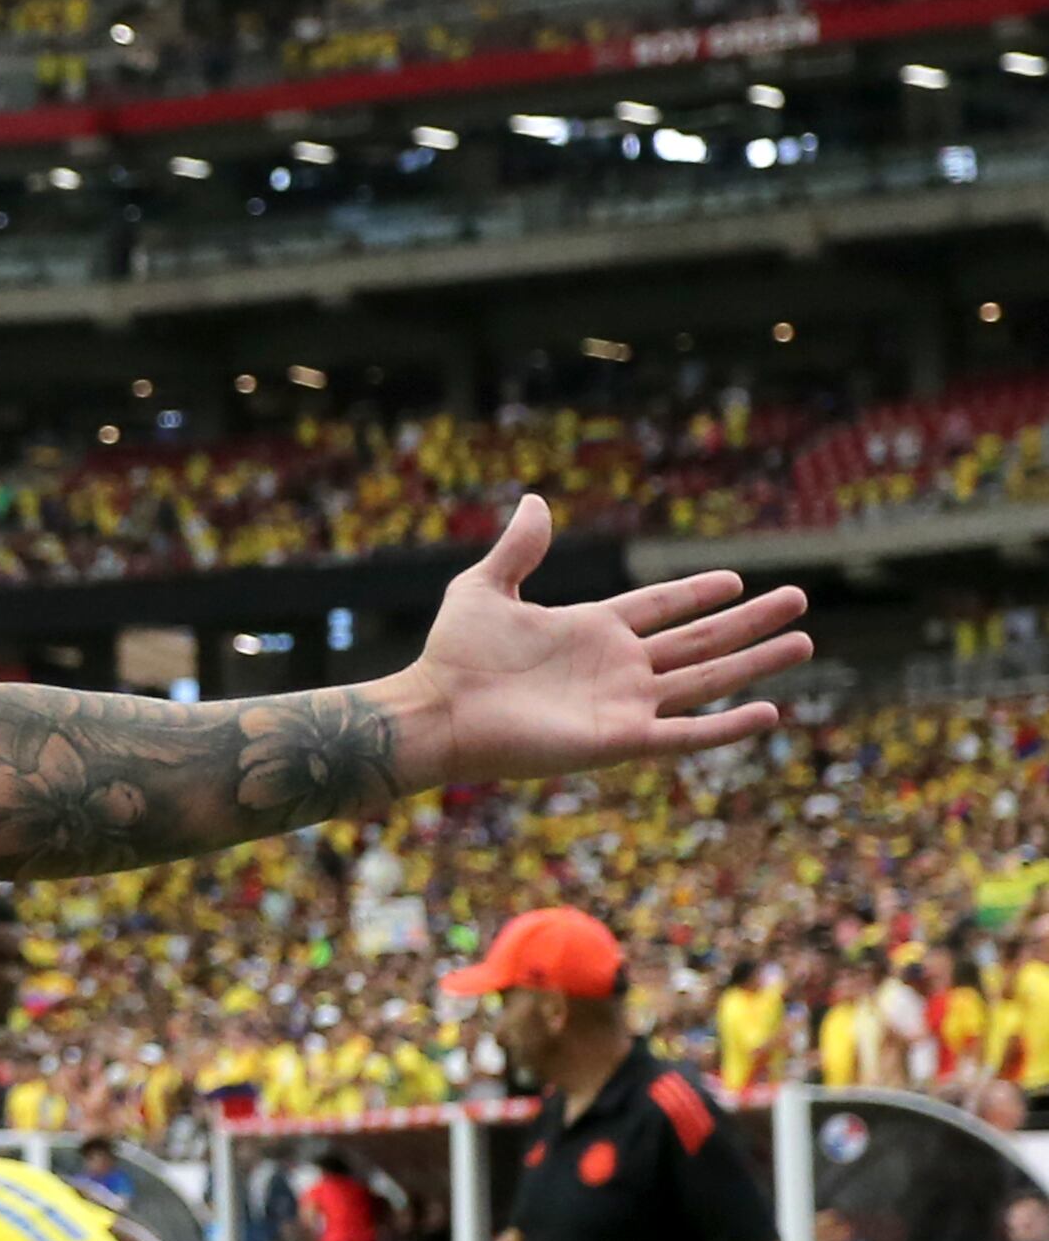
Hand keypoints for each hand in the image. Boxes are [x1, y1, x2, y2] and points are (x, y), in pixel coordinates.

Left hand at [397, 498, 806, 783]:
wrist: (436, 712)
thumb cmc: (452, 657)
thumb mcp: (484, 589)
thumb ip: (517, 549)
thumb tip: (534, 500)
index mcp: (590, 629)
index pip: (659, 607)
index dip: (696, 593)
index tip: (735, 578)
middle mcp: (616, 667)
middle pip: (698, 640)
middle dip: (749, 622)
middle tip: (798, 600)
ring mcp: (623, 704)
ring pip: (706, 680)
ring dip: (755, 662)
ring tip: (804, 642)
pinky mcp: (620, 739)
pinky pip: (685, 733)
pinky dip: (727, 726)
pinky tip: (770, 710)